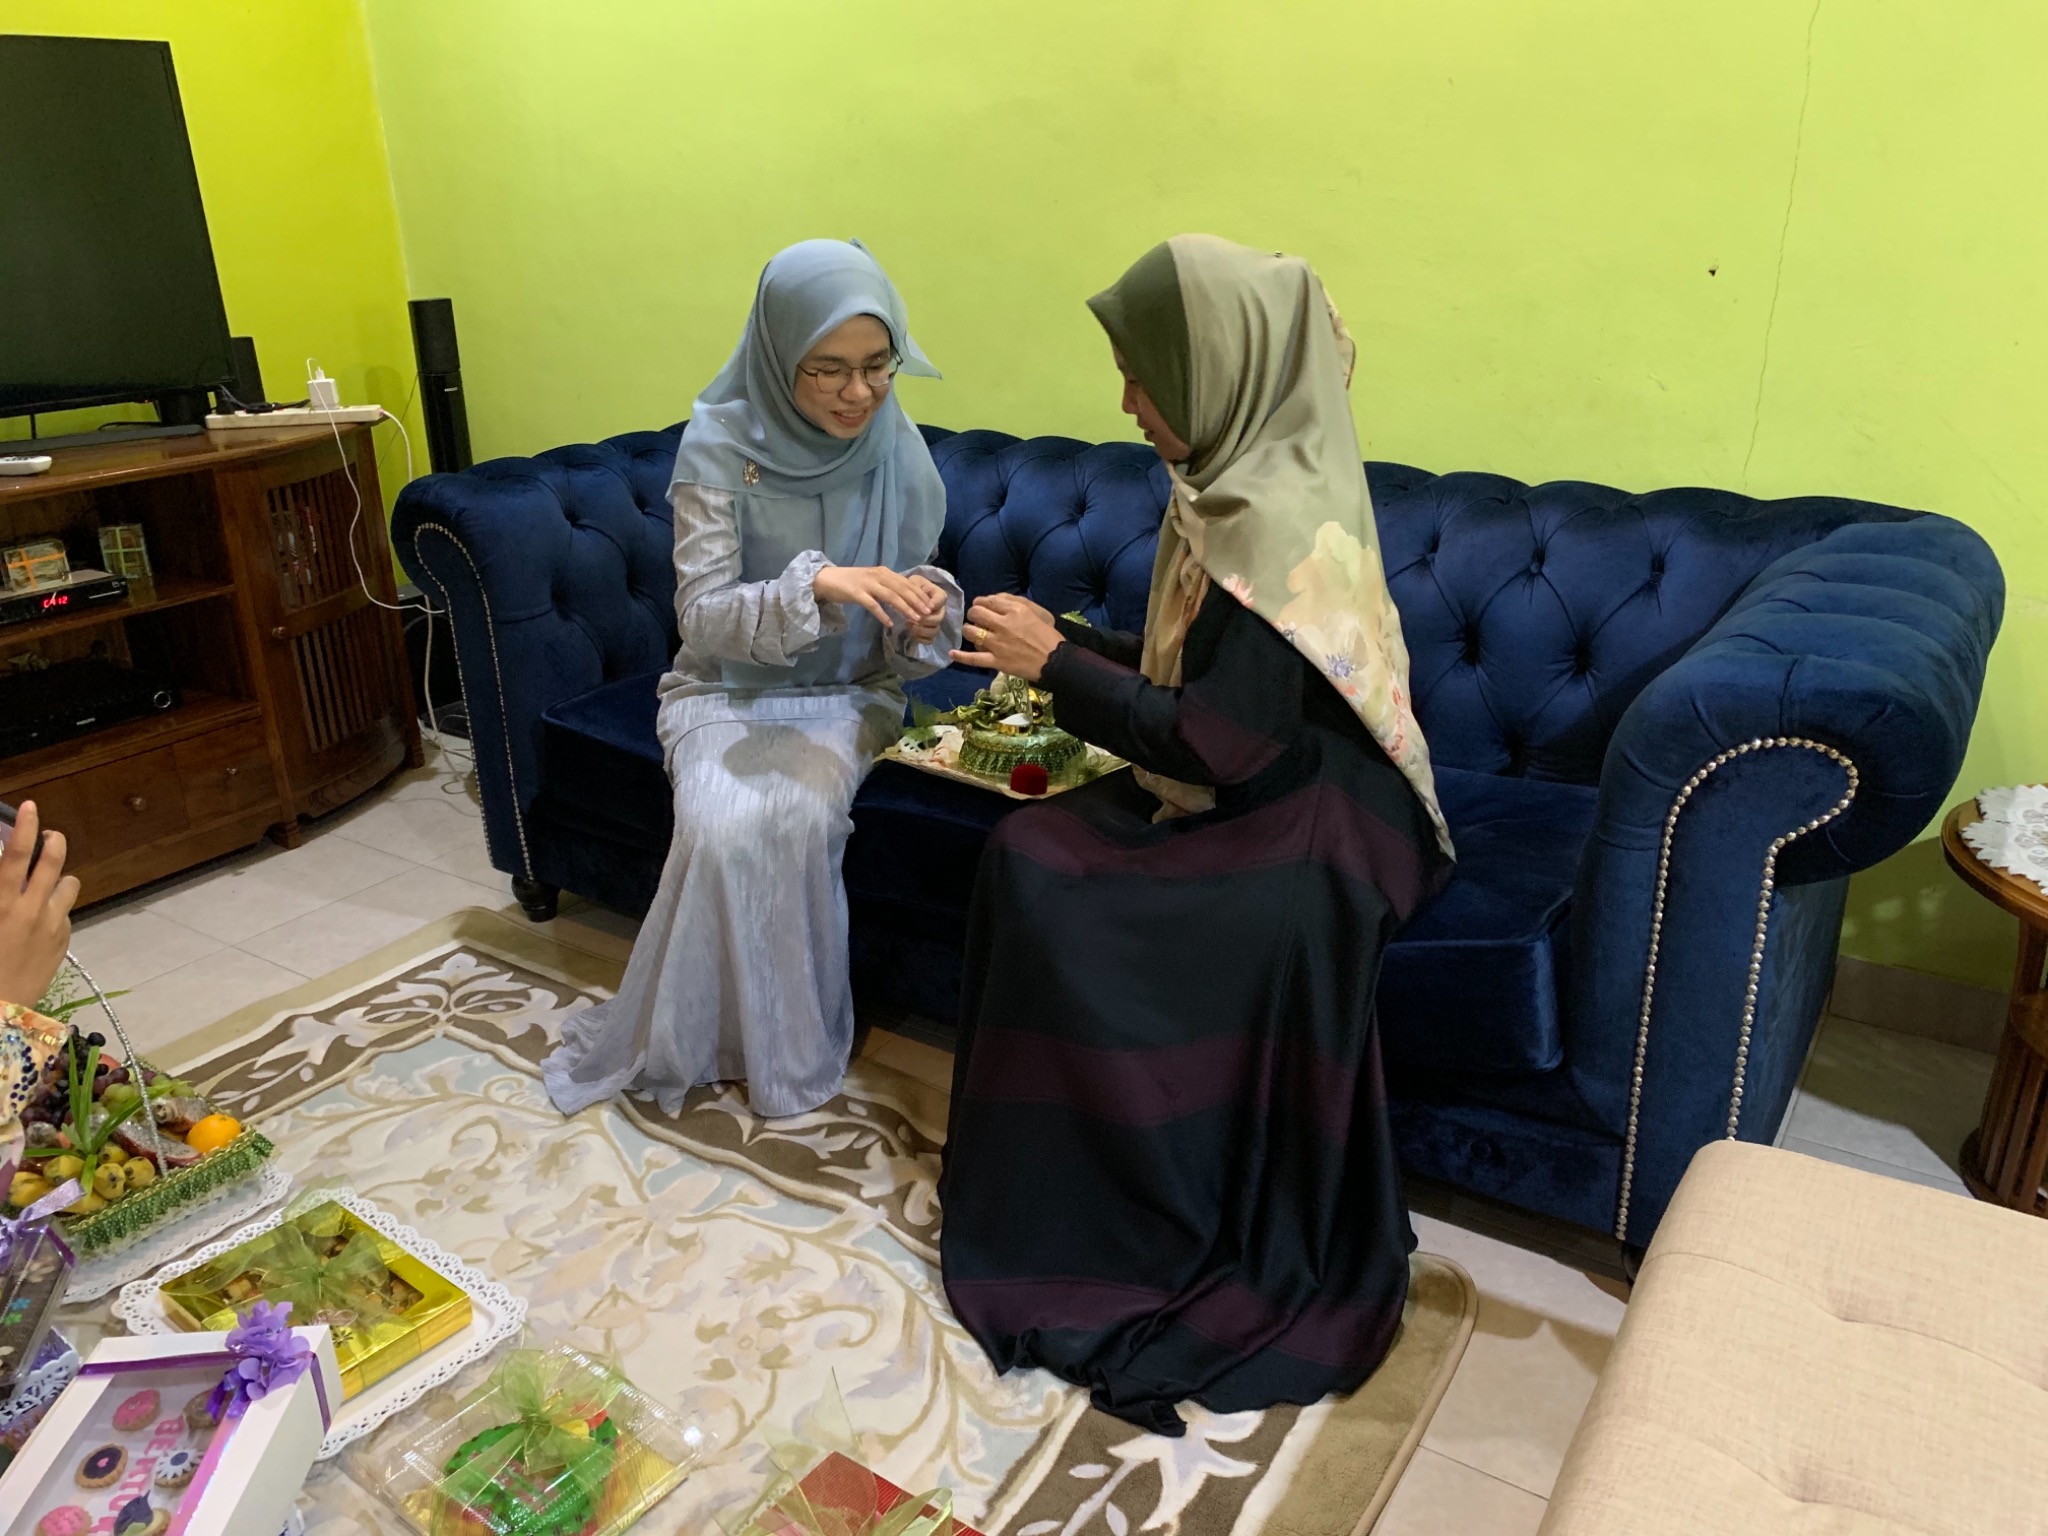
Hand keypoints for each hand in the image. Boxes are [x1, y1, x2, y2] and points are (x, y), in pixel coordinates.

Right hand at [0, 802, 78, 1006]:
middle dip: (53, 841)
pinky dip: (55, 908)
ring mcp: (52, 926)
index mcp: (2, 903)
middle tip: (48, 836)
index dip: (26, 827)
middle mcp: (31, 910)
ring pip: (68, 884)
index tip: (31, 807)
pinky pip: (65, 912)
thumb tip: (7, 873)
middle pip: (53, 861)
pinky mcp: (63, 942)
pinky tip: (38, 919)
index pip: (17, 855)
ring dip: (56, 878)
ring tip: (42, 883)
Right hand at [814, 565, 944, 631]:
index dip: (919, 594)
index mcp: (884, 572)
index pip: (906, 583)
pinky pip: (872, 605)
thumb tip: (905, 597)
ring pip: (890, 596)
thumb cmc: (851, 583)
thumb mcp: (873, 581)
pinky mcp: (856, 593)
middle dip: (916, 602)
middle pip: (902, 589)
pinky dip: (882, 614)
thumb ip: (888, 587)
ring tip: (914, 619)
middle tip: (928, 613)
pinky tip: (889, 623)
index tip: (930, 605)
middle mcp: (878, 575)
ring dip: (904, 608)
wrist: (826, 579)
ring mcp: (867, 584)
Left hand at [904, 573, 948, 644]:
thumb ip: (918, 589)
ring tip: (909, 625)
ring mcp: (936, 622)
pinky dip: (921, 639)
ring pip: (935, 631)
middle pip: (938, 619)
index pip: (941, 600)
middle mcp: (940, 610)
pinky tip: (912, 634)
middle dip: (925, 620)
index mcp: (939, 595)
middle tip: (911, 618)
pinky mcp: (929, 632)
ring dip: (922, 630)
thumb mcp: (914, 582)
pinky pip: (930, 640)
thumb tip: (928, 605)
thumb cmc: (910, 586)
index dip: (933, 604)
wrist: (905, 595)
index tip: (924, 607)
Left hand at [952, 593, 1063, 681]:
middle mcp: (1003, 624)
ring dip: (969, 631)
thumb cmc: (1049, 635)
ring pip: (971, 632)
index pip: (987, 601)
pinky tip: (952, 654)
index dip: (981, 603)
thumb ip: (1014, 601)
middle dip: (973, 614)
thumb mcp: (1036, 611)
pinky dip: (961, 657)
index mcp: (1014, 610)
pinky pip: (973, 659)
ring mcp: (997, 644)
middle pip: (975, 614)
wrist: (1056, 661)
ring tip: (972, 633)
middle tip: (977, 619)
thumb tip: (994, 599)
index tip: (981, 607)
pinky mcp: (996, 661)